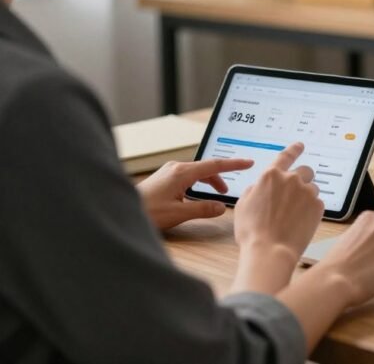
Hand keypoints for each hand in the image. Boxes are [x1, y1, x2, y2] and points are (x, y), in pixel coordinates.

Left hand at [137, 157, 253, 230]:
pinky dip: (198, 184)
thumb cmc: (147, 212)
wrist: (121, 211)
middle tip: (231, 189)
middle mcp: (175, 168)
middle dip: (221, 177)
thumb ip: (203, 209)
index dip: (233, 164)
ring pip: (197, 173)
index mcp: (182, 173)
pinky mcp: (164, 178)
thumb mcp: (179, 214)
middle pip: (206, 168)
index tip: (248, 162)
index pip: (214, 166)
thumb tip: (221, 207)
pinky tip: (197, 196)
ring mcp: (168, 172)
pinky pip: (188, 176)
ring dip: (209, 182)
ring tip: (217, 194)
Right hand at [234, 143, 324, 265]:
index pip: (286, 156)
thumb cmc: (252, 231)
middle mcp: (291, 179)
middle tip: (293, 197)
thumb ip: (255, 189)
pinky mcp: (318, 206)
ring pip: (312, 188)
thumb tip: (261, 186)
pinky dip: (310, 211)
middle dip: (301, 180)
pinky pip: (317, 203)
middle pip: (304, 171)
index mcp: (271, 176)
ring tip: (293, 216)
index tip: (300, 145)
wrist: (270, 250)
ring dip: (305, 197)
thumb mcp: (243, 205)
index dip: (294, 149)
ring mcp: (307, 192)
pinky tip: (299, 223)